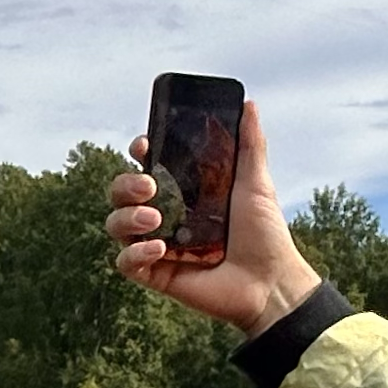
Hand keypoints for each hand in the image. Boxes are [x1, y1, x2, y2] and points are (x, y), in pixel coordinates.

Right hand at [107, 100, 317, 339]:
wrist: (271, 283)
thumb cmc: (266, 235)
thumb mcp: (257, 184)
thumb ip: (249, 145)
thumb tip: (249, 104)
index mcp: (183, 193)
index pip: (146, 167)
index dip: (139, 154)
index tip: (145, 146)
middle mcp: (166, 217)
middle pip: (121, 193)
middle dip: (124, 184)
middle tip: (149, 186)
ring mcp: (158, 246)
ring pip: (116, 225)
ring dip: (126, 217)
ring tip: (154, 218)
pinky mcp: (157, 275)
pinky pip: (126, 263)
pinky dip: (135, 254)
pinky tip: (159, 249)